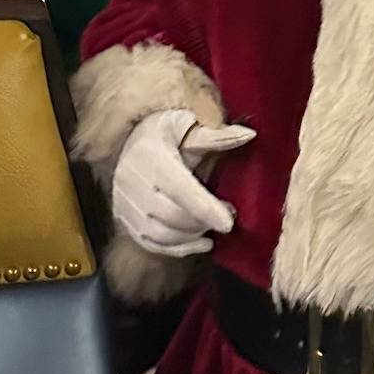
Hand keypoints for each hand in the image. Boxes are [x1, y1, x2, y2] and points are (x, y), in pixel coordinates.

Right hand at [111, 108, 255, 256]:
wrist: (128, 140)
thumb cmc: (165, 132)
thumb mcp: (188, 125)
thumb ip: (217, 136)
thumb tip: (249, 135)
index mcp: (150, 156)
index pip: (179, 189)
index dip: (205, 209)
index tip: (228, 223)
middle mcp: (131, 181)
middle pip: (171, 216)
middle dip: (203, 222)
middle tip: (228, 217)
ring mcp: (124, 202)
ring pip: (161, 234)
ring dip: (192, 236)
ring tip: (213, 226)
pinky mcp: (124, 218)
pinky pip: (150, 242)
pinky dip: (178, 248)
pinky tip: (202, 242)